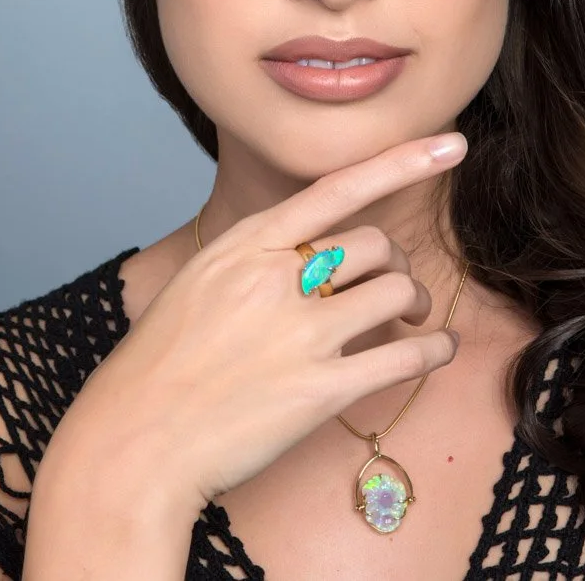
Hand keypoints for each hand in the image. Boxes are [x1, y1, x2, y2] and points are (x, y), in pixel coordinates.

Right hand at [53, 130, 467, 513]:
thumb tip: (307, 252)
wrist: (133, 440)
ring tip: (415, 322)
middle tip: (398, 291)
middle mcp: (273, 279)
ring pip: (396, 291)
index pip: (336, 188)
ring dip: (418, 304)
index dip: (401, 163)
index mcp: (243, 246)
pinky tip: (440, 350)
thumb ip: (252, 260)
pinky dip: (435, 350)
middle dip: (395, 264)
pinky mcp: (319, 391)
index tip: (451, 144)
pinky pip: (404, 356)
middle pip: (373, 244)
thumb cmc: (158, 367)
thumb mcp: (197, 284)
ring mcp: (298, 334)